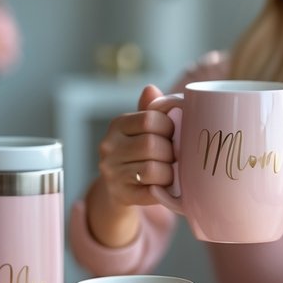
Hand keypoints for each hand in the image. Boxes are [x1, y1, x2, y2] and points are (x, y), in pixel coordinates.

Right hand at [95, 84, 175, 206]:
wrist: (121, 187)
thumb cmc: (140, 152)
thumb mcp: (143, 128)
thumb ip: (151, 110)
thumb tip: (150, 88)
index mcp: (117, 125)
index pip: (150, 119)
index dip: (169, 126)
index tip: (171, 134)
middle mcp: (109, 147)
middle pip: (152, 145)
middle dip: (170, 151)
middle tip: (173, 155)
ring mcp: (112, 172)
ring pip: (153, 169)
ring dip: (169, 171)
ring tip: (169, 170)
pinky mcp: (121, 194)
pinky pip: (152, 190)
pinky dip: (164, 187)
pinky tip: (164, 184)